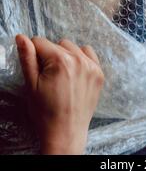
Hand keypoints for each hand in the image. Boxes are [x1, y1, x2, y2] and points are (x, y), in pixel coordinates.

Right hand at [15, 34, 103, 154]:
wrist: (65, 133)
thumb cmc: (45, 112)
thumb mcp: (31, 85)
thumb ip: (27, 57)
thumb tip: (22, 37)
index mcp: (60, 60)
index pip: (40, 42)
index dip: (34, 55)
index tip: (37, 70)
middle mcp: (79, 59)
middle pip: (57, 44)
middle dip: (50, 55)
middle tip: (49, 76)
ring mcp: (91, 66)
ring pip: (72, 47)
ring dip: (65, 56)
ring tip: (61, 76)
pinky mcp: (99, 73)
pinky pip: (88, 53)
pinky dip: (81, 58)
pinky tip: (74, 73)